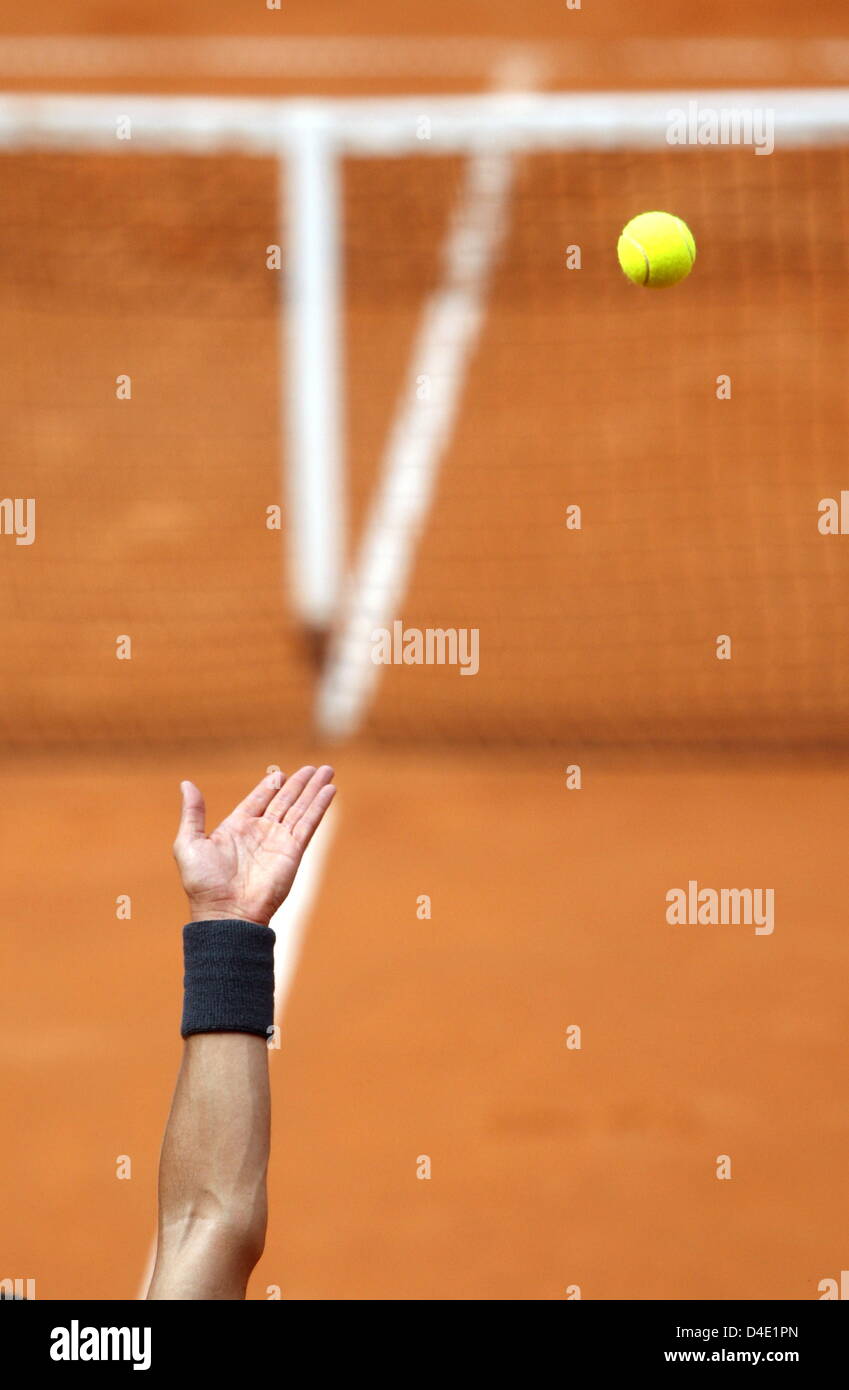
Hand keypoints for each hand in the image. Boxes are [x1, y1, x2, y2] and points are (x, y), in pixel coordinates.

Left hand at [173, 766, 335, 926]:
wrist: (225, 913)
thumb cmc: (203, 883)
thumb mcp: (189, 843)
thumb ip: (192, 813)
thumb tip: (186, 784)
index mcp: (237, 827)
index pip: (259, 799)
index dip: (271, 785)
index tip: (281, 773)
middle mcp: (261, 832)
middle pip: (285, 800)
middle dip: (300, 783)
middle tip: (315, 768)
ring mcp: (278, 841)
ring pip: (300, 807)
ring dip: (314, 789)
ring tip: (327, 771)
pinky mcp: (293, 851)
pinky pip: (308, 823)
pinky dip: (319, 806)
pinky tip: (329, 791)